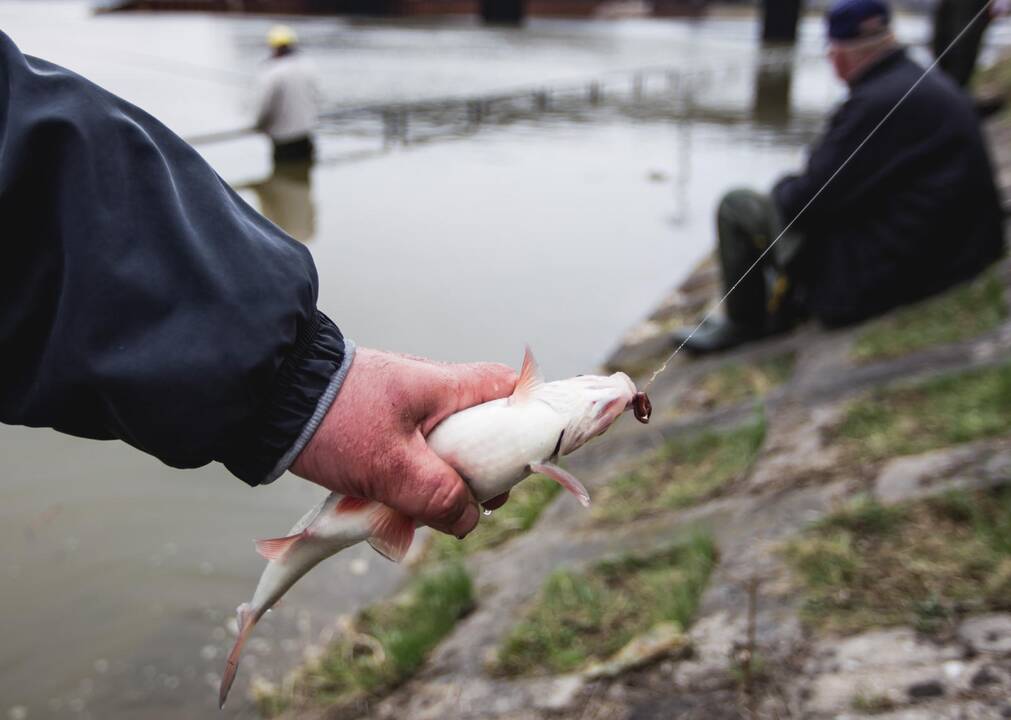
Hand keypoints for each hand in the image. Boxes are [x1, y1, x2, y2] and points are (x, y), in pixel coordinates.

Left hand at [290, 348, 515, 536]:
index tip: (521, 462)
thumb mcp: (390, 465)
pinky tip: (397, 506)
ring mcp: (407, 408)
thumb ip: (436, 494)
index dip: (525, 422)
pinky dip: (414, 480)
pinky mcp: (383, 424)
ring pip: (447, 448)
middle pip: (483, 428)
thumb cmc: (334, 421)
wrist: (268, 399)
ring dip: (443, 482)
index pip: (510, 389)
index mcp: (446, 387)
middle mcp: (433, 392)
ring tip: (424, 513)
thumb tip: (470, 520)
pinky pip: (417, 454)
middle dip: (483, 470)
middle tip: (473, 503)